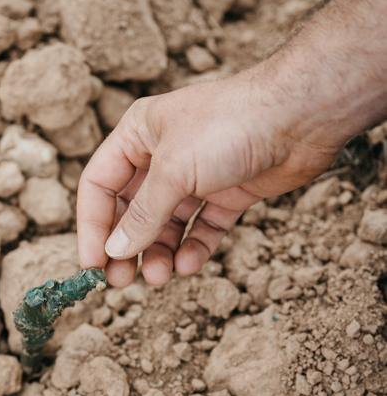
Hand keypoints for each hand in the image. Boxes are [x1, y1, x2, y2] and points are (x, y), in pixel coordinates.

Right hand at [77, 72, 341, 287]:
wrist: (303, 114)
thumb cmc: (229, 125)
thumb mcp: (174, 171)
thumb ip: (142, 215)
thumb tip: (114, 252)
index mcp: (136, 136)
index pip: (99, 186)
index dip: (92, 226)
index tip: (92, 263)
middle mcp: (161, 155)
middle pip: (131, 209)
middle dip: (126, 246)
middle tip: (121, 281)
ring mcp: (195, 175)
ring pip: (166, 223)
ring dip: (159, 252)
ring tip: (160, 277)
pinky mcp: (227, 192)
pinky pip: (201, 226)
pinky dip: (194, 247)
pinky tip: (189, 264)